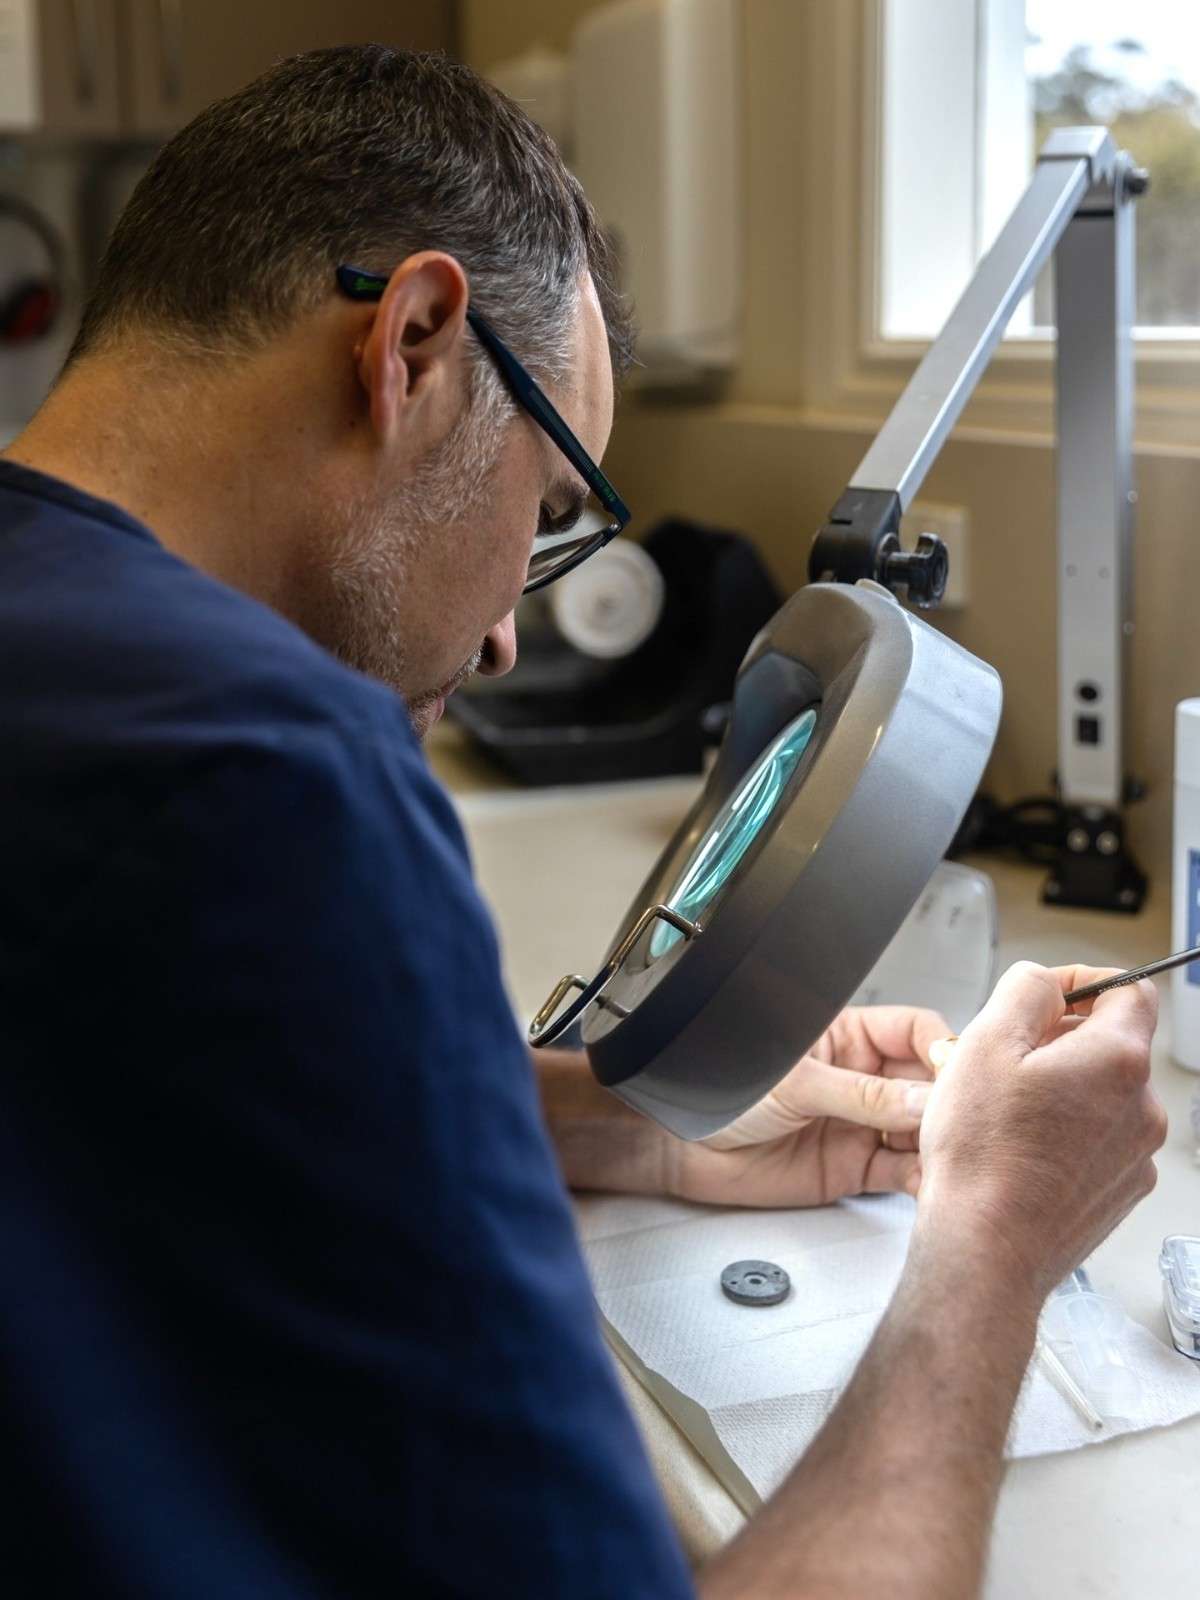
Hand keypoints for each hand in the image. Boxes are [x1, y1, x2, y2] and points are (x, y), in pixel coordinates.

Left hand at [666, 1005, 949, 1207]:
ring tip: (949, 1158)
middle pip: (928, 1084)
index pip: (915, 1032)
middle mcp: (862, 1078)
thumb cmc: (719, 1087)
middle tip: (959, 1125)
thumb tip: (923, 1099)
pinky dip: (920, 1180)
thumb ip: (862, 1095)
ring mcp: (861, 1124)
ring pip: (920, 1132)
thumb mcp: (796, 1083)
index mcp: (848, 1036)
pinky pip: (900, 1172)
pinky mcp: (854, 1168)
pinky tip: (929, 1182)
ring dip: (939, 1145)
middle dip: (947, 1104)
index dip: (942, 1050)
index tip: (957, 1075)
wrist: (679, 1144)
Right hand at [916, 961, 1165, 1297]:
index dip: (1085, 981)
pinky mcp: (1122, 1189)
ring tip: (1006, 1111)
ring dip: (1063, 1089)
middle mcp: (1143, 1107)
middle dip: (1062, 1039)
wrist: (987, 1250)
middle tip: (1006, 1059)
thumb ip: (1025, 990)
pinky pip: (1100, 1139)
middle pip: (1113, 1044)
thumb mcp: (985, 1043)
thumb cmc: (983, 1157)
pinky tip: (1023, 1149)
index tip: (1046, 996)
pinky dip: (1068, 1133)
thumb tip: (1045, 983)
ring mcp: (1137, 1154)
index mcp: (1117, 1060)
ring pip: (1104, 1094)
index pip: (1131, 990)